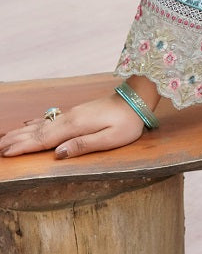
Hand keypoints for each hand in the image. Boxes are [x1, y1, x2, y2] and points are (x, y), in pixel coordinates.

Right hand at [0, 94, 145, 159]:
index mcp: (76, 126)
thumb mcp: (111, 138)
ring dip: (22, 133)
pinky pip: (50, 119)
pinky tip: (28, 125)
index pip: (44, 140)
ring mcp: (72, 113)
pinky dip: (35, 124)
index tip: (6, 153)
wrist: (136, 99)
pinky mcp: (76, 112)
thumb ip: (84, 145)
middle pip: (38, 131)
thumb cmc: (128, 122)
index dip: (24, 147)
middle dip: (17, 140)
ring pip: (41, 125)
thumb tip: (58, 154)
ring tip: (5, 138)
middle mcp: (69, 118)